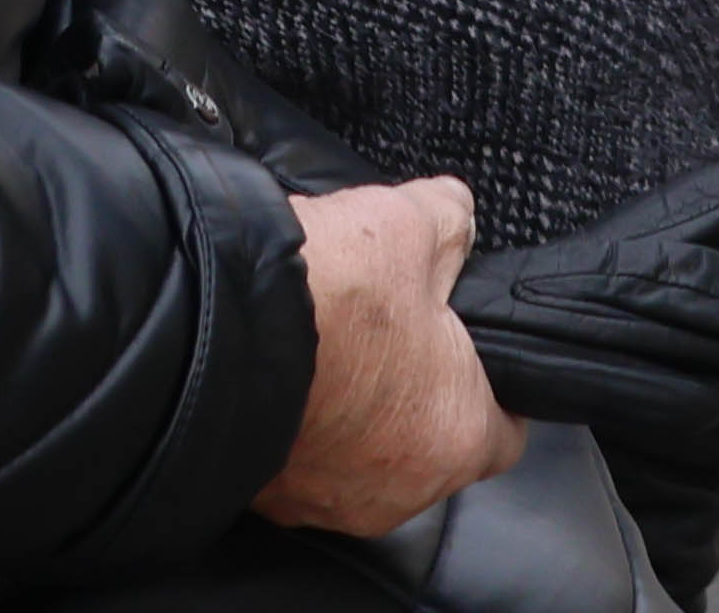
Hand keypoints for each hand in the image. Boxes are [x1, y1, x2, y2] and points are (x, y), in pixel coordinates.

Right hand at [259, 177, 526, 532]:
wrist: (213, 326)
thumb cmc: (326, 291)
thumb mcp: (413, 224)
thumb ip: (453, 224)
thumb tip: (456, 217)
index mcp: (457, 436)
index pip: (505, 432)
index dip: (491, 387)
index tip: (471, 355)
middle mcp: (400, 490)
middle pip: (426, 446)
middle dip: (412, 394)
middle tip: (386, 335)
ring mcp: (328, 501)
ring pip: (360, 459)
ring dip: (350, 416)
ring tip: (327, 351)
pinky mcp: (268, 498)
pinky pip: (299, 464)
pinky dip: (297, 426)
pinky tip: (285, 375)